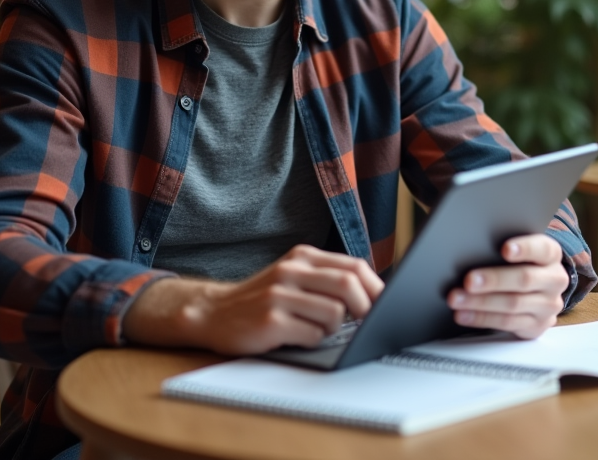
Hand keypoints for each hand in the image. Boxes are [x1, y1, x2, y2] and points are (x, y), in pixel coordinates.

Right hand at [123, 245, 383, 355]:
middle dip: (365, 308)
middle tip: (364, 321)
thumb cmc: (263, 298)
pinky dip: (314, 341)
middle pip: (349, 285)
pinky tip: (297, 337)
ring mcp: (280, 295)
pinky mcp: (271, 321)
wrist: (213, 313)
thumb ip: (327, 278)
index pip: (353, 266)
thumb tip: (375, 293)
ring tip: (317, 328)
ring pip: (335, 314)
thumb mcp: (294, 276)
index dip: (376, 287)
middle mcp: (292, 270)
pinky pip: (313, 336)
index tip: (384, 304)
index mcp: (303, 256)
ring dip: (335, 329)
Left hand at [446, 234, 568, 339]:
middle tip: (468, 280)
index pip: (542, 249)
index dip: (524, 248)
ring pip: (513, 304)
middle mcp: (554, 280)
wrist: (541, 291)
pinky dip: (481, 318)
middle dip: (493, 280)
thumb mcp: (521, 251)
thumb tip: (471, 248)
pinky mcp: (537, 326)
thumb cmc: (522, 263)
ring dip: (481, 303)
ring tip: (457, 299)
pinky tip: (464, 314)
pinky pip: (507, 323)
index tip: (505, 249)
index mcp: (551, 255)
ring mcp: (548, 305)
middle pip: (524, 279)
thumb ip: (506, 249)